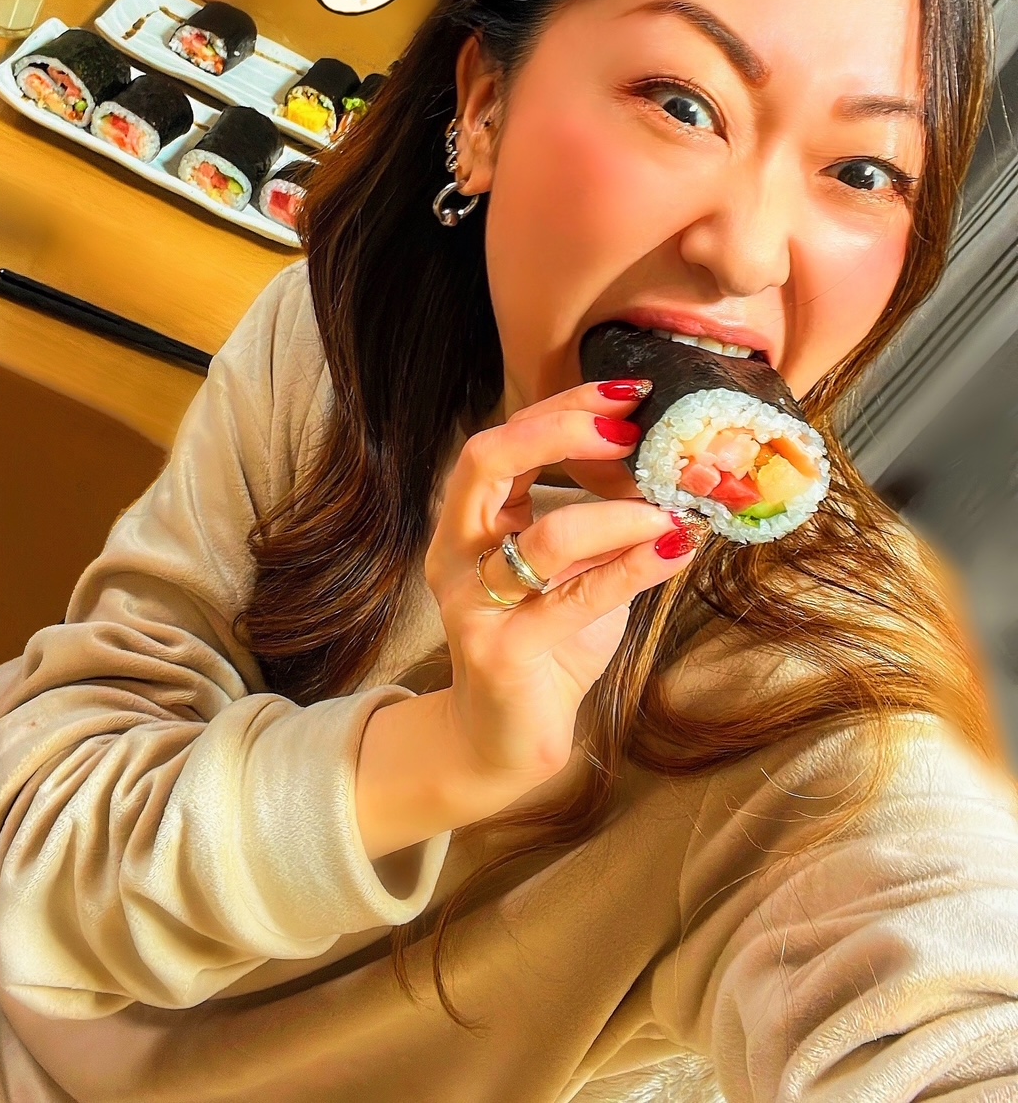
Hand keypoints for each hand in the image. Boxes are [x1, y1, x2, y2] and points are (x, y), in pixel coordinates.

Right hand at [424, 382, 700, 789]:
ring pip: (544, 539)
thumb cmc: (547, 643)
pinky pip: (575, 601)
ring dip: (618, 516)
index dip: (563, 407)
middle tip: (630, 431)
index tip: (629, 394)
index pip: (505, 438)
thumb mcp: (574, 567)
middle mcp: (456, 551)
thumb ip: (603, 519)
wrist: (508, 739)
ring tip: (671, 509)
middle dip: (561, 430)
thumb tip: (671, 466)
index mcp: (470, 519)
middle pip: (487, 459)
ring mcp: (472, 603)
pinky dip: (633, 569)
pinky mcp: (501, 652)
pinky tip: (675, 551)